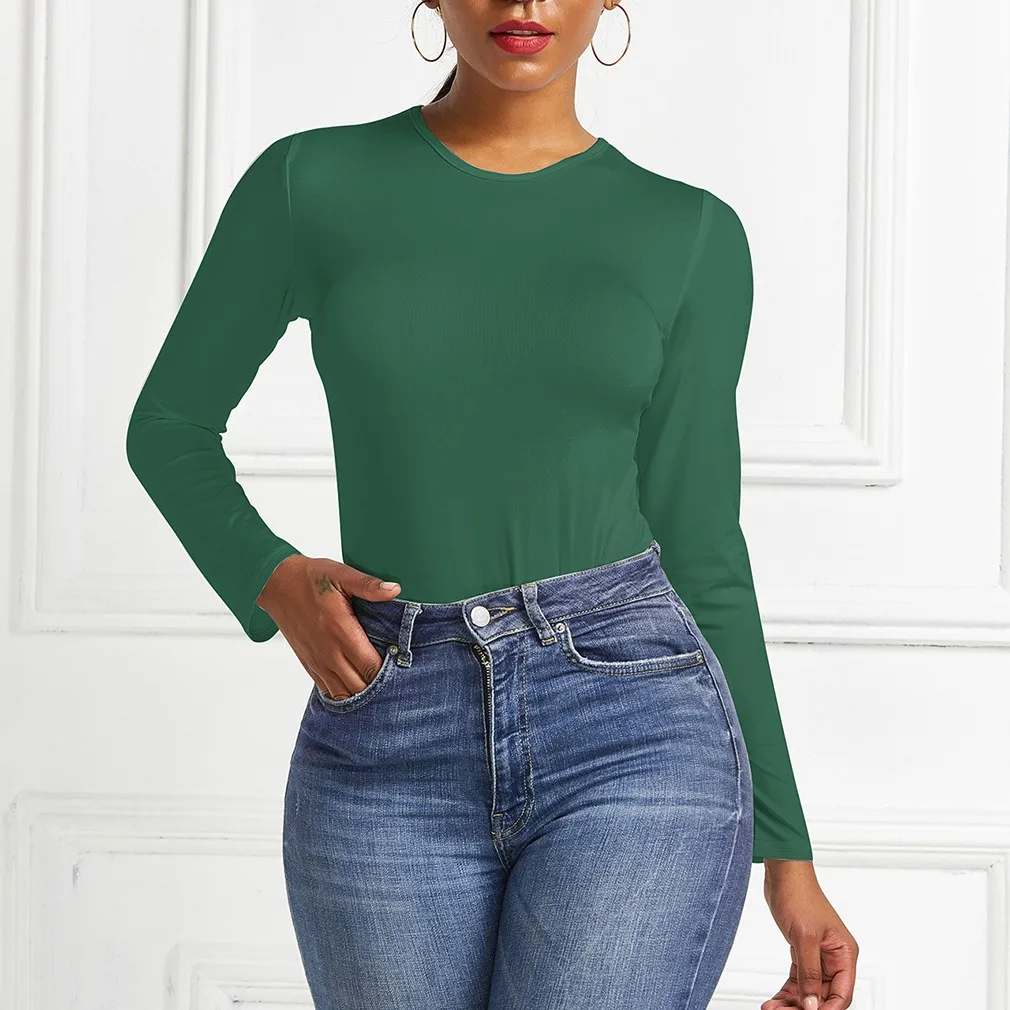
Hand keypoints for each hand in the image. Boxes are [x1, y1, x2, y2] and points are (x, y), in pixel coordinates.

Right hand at [256, 554, 401, 699]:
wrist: (276, 584)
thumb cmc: (310, 578)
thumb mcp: (341, 574)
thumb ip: (368, 585)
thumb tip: (394, 589)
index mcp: (341, 631)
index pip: (371, 666)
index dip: (390, 670)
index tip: (401, 662)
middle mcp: (329, 652)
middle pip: (361, 686)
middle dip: (379, 684)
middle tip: (394, 673)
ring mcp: (317, 661)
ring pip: (345, 694)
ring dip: (362, 691)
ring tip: (377, 680)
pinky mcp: (309, 665)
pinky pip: (329, 691)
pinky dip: (345, 693)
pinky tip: (356, 684)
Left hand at [761, 859, 857, 1009]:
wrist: (782, 874)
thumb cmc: (799, 895)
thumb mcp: (804, 937)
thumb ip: (809, 973)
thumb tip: (813, 1005)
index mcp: (844, 953)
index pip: (841, 995)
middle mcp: (835, 957)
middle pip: (824, 996)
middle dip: (805, 1008)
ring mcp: (818, 956)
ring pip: (810, 991)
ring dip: (792, 1003)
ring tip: (772, 1009)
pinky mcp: (802, 952)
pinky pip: (798, 980)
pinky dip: (787, 992)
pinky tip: (775, 1000)